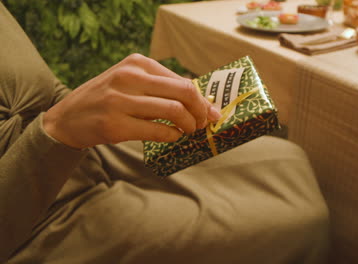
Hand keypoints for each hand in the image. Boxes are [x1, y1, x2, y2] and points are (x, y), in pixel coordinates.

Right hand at [43, 54, 220, 148]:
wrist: (67, 118)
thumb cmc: (106, 100)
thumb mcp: (130, 82)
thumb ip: (160, 88)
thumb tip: (201, 102)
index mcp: (137, 63)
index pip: (182, 81)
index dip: (201, 99)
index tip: (210, 112)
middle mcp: (129, 77)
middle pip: (184, 92)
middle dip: (201, 111)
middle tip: (203, 124)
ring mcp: (120, 101)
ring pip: (174, 111)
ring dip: (189, 125)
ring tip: (189, 131)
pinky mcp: (114, 125)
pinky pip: (157, 131)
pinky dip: (172, 136)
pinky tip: (172, 137)